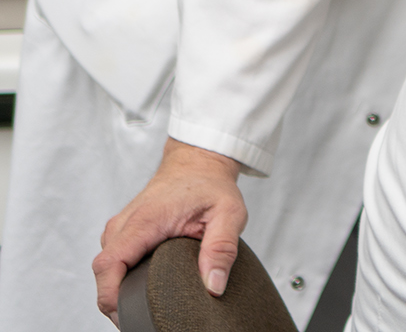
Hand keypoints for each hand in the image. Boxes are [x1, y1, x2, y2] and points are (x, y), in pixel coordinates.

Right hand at [94, 138, 247, 322]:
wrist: (197, 163)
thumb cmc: (211, 186)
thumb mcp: (229, 214)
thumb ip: (222, 249)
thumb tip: (213, 286)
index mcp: (144, 221)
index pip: (108, 266)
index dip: (112, 298)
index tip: (129, 317)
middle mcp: (123, 225)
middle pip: (103, 274)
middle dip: (116, 302)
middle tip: (145, 320)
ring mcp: (119, 229)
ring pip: (106, 270)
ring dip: (119, 290)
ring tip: (147, 307)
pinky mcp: (122, 233)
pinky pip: (113, 262)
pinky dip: (122, 279)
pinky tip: (143, 289)